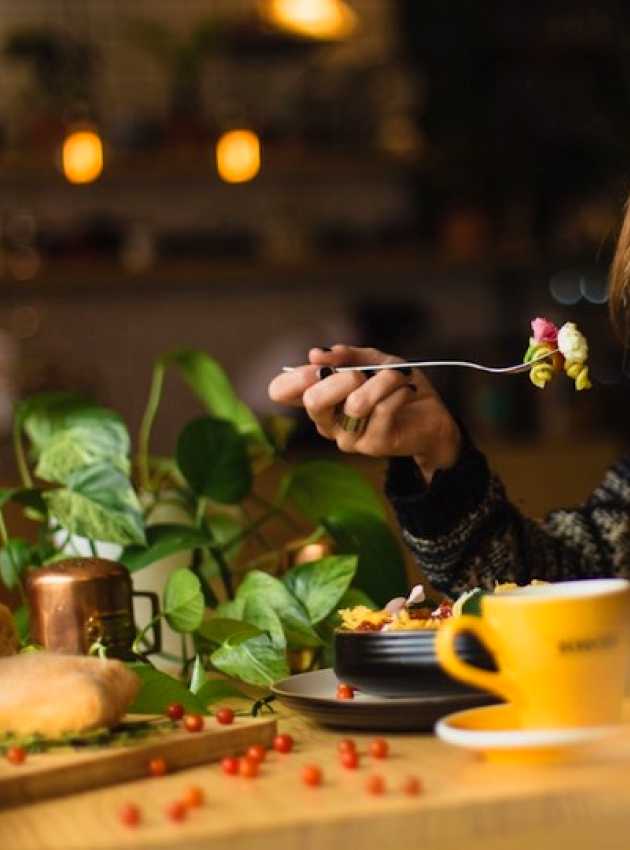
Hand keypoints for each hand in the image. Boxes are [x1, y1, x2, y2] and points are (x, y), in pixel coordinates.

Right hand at [268, 344, 460, 482]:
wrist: (432, 416)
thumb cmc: (397, 387)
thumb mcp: (374, 361)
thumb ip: (347, 355)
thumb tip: (315, 354)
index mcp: (320, 399)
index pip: (281, 391)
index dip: (294, 376)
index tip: (318, 366)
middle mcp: (327, 422)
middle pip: (313, 401)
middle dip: (341, 378)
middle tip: (362, 374)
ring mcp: (348, 437)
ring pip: (356, 403)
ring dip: (383, 381)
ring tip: (397, 378)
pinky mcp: (373, 445)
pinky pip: (383, 409)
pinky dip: (399, 391)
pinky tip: (407, 391)